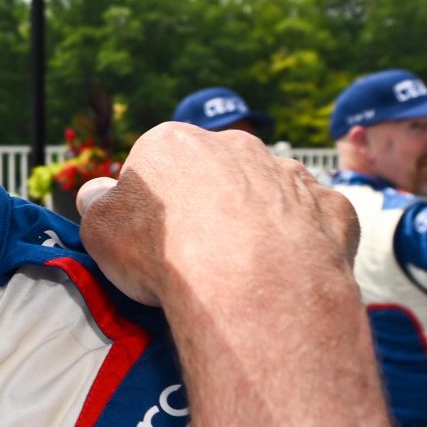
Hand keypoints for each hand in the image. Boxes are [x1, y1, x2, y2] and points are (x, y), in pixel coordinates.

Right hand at [81, 123, 357, 306]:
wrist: (250, 283)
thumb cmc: (165, 254)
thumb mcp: (101, 231)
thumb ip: (97, 206)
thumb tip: (95, 196)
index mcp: (174, 143)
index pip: (157, 166)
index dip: (153, 207)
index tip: (151, 243)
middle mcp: (235, 146)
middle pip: (216, 174)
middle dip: (209, 207)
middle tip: (198, 258)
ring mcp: (289, 174)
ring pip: (269, 195)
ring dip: (259, 223)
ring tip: (245, 272)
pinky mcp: (331, 208)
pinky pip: (315, 223)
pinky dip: (304, 244)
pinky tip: (287, 275)